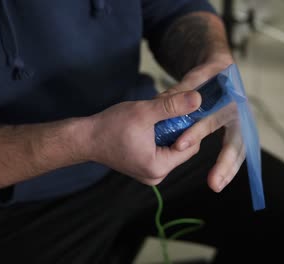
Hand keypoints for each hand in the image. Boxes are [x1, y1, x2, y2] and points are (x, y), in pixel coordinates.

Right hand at [85, 91, 201, 184]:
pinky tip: (149, 125)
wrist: (85, 138)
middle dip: (178, 128)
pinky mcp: (144, 167)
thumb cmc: (110, 126)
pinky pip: (161, 151)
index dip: (191, 126)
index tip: (185, 108)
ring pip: (172, 148)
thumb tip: (198, 99)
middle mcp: (157, 176)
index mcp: (159, 168)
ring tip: (154, 117)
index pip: (192, 146)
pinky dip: (160, 136)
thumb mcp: (144, 112)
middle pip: (183, 148)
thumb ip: (172, 106)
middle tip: (166, 110)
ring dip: (168, 130)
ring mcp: (150, 173)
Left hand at [159, 59, 245, 192]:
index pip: (213, 119)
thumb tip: (162, 100)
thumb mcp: (196, 76)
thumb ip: (181, 90)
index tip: (180, 144)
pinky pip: (235, 152)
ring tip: (216, 185)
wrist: (225, 70)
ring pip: (239, 150)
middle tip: (213, 183)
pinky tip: (219, 181)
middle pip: (237, 141)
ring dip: (228, 170)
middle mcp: (240, 113)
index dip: (197, 132)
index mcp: (231, 97)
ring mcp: (240, 124)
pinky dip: (227, 167)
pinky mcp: (236, 132)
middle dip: (225, 163)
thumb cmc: (210, 73)